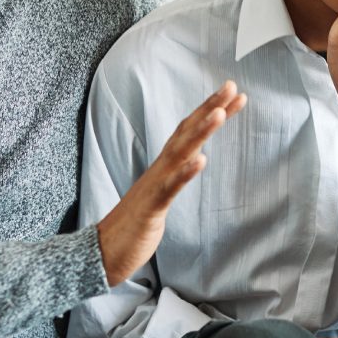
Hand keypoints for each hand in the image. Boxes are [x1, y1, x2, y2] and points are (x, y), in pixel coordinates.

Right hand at [97, 81, 245, 286]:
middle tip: (231, 86)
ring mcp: (155, 186)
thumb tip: (193, 158)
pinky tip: (202, 160)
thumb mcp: (162, 193)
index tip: (234, 93)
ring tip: (221, 113)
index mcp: (165, 165)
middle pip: (187, 131)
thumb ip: (176, 174)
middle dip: (210, 108)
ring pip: (180, 153)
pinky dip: (186, 173)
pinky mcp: (151, 208)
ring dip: (201, 132)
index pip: (189, 130)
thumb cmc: (135, 223)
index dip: (210, 109)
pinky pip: (170, 188)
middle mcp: (160, 168)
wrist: (103, 251)